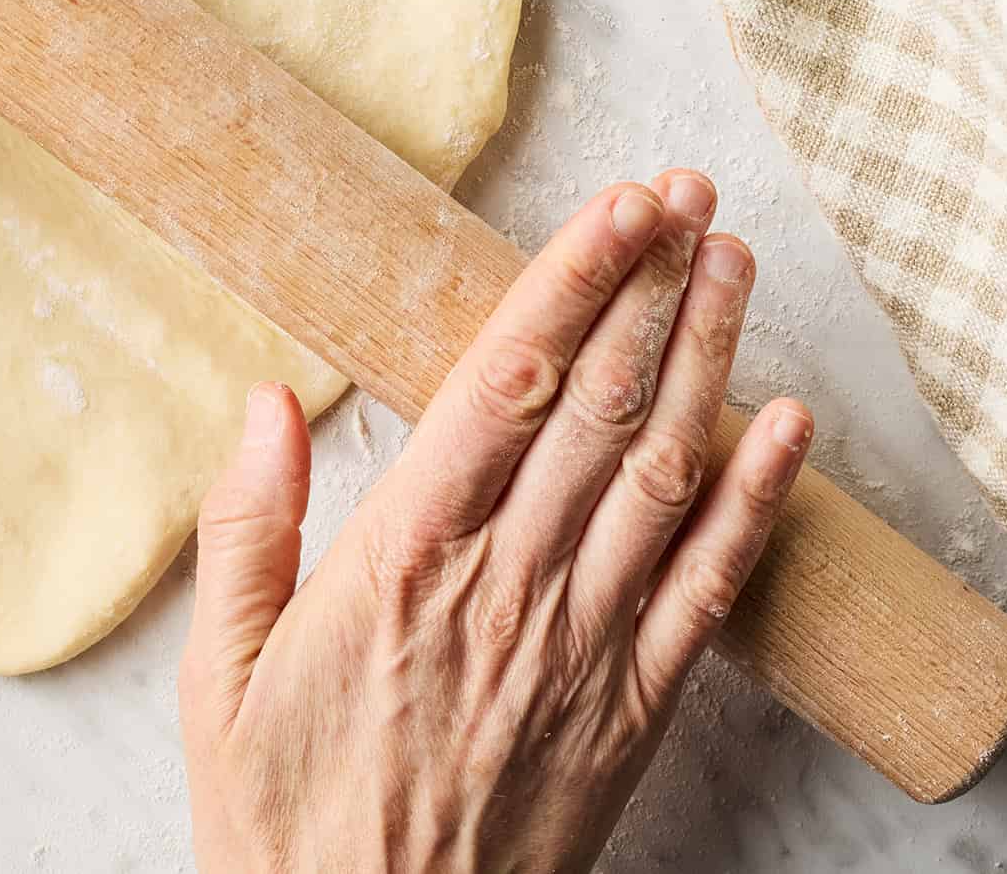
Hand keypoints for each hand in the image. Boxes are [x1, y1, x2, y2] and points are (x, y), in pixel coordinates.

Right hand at [179, 173, 812, 873]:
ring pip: (660, 477)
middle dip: (649, 287)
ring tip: (734, 263)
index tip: (614, 207)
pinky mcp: (630, 715)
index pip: (505, 388)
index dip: (568, 286)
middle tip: (690, 194)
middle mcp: (505, 587)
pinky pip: (707, 594)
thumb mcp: (219, 677)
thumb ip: (245, 528)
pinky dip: (756, 505)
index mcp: (402, 560)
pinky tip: (787, 428)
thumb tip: (266, 398)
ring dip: (707, 360)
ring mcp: (579, 650)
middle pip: (597, 408)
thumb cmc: (285, 823)